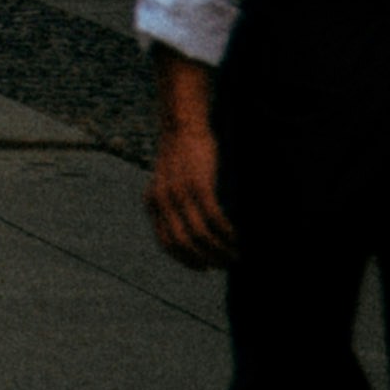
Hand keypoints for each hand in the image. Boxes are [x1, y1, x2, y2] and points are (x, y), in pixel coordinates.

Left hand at [146, 56, 229, 270]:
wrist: (182, 122)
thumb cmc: (181, 153)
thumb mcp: (170, 180)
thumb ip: (175, 203)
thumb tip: (195, 229)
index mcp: (152, 203)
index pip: (167, 243)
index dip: (186, 260)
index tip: (204, 268)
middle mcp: (162, 201)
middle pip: (184, 244)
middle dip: (207, 260)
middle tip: (225, 264)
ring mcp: (179, 194)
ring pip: (200, 235)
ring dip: (220, 250)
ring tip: (235, 254)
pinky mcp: (198, 185)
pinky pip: (214, 219)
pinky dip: (226, 233)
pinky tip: (236, 237)